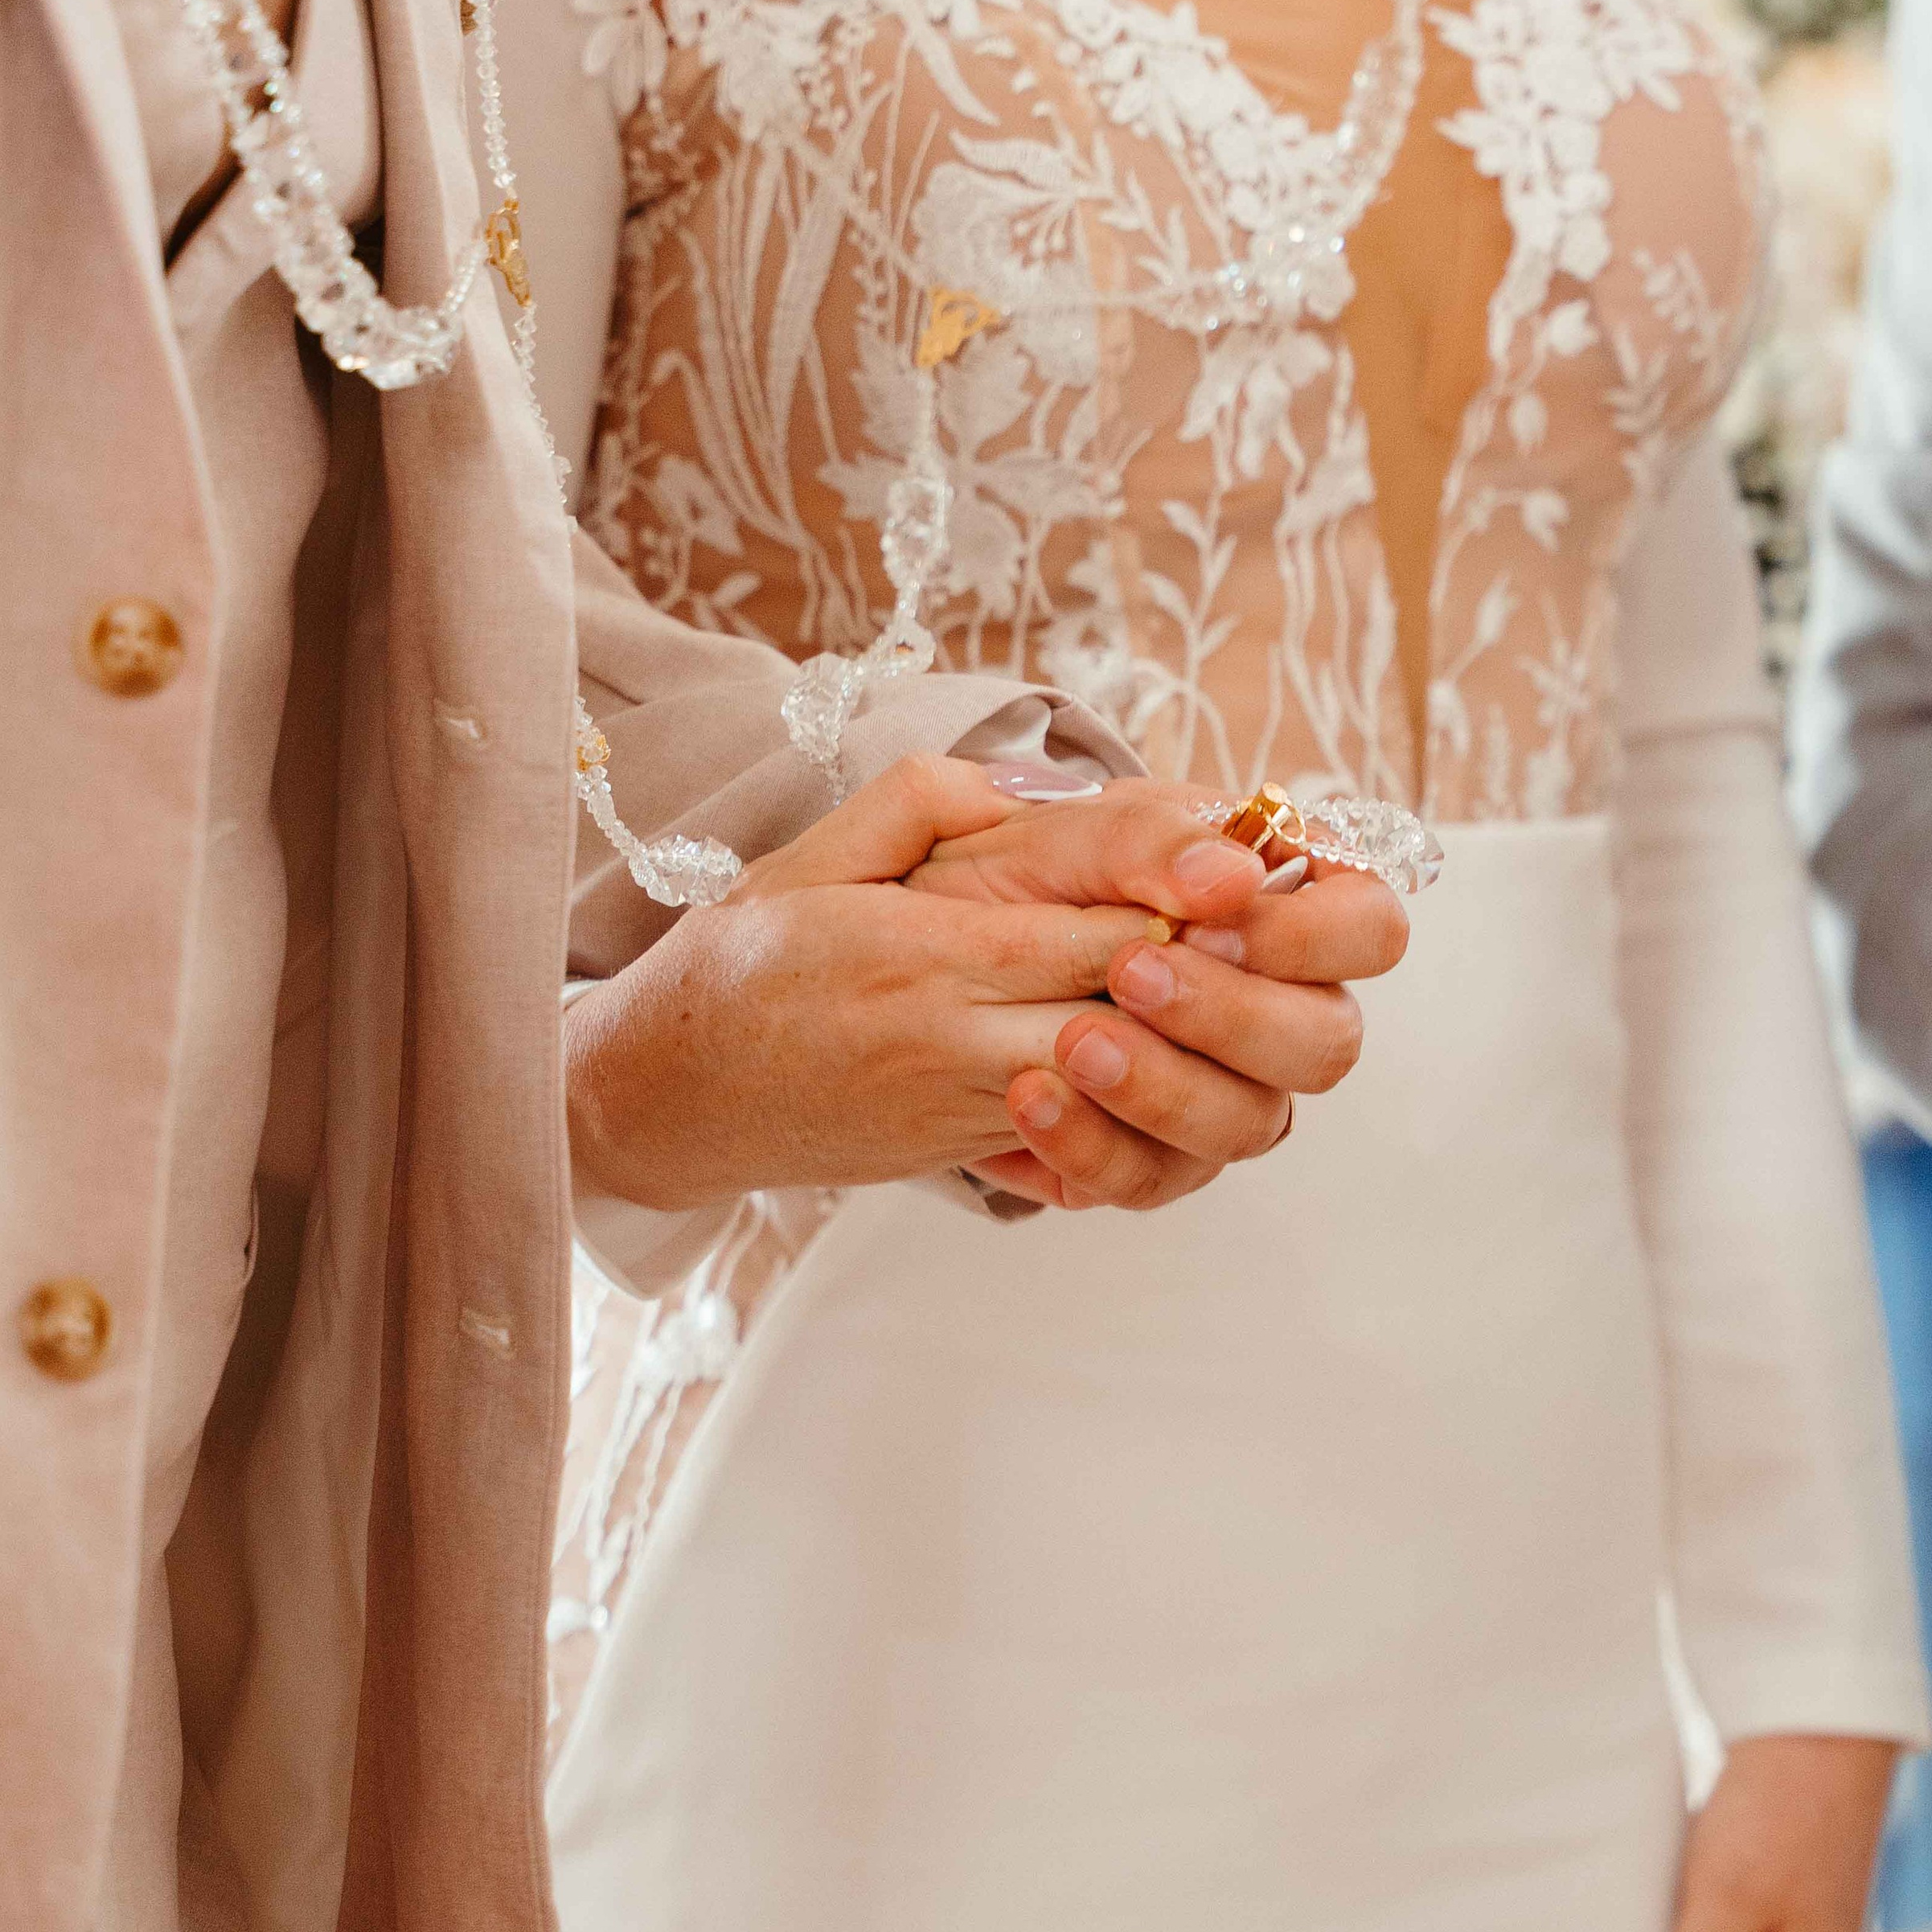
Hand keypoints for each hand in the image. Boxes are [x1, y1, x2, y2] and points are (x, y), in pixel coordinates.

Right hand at [564, 759, 1356, 1212]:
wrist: (664, 1097)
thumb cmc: (736, 965)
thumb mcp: (814, 855)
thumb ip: (922, 801)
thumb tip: (1029, 778)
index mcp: (926, 959)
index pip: (1102, 939)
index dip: (1189, 913)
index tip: (1243, 880)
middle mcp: (957, 1046)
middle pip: (1133, 1024)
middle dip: (1208, 986)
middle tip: (1267, 939)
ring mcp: (964, 1111)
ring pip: (1121, 1092)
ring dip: (1183, 1052)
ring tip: (1226, 997)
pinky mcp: (962, 1152)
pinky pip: (1078, 1141)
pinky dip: (1132, 1103)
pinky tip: (1165, 1058)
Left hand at [907, 776, 1409, 1207]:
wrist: (940, 944)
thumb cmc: (1028, 872)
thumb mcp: (1069, 832)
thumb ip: (1149, 840)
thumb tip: (1234, 876)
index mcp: (1281, 910)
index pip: (1368, 929)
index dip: (1309, 937)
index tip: (1206, 921)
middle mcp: (1275, 1011)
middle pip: (1328, 1044)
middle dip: (1231, 1015)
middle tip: (1128, 973)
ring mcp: (1224, 1093)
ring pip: (1249, 1124)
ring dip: (1163, 1087)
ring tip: (1069, 1041)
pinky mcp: (1156, 1156)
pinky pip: (1154, 1178)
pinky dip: (1090, 1145)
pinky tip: (1028, 1099)